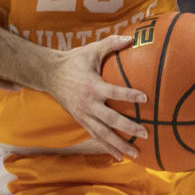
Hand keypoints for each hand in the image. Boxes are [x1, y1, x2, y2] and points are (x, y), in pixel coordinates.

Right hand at [47, 35, 149, 159]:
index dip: (130, 95)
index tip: (145, 98)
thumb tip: (131, 38)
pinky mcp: (81, 120)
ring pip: (103, 133)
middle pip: (111, 119)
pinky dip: (107, 147)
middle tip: (145, 133)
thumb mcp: (91, 50)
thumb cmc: (73, 61)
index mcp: (93, 86)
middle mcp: (88, 104)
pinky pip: (95, 136)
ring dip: (119, 144)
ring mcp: (84, 114)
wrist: (49, 74)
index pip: (114, 92)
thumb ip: (111, 44)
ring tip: (136, 154)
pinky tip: (119, 156)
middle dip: (128, 127)